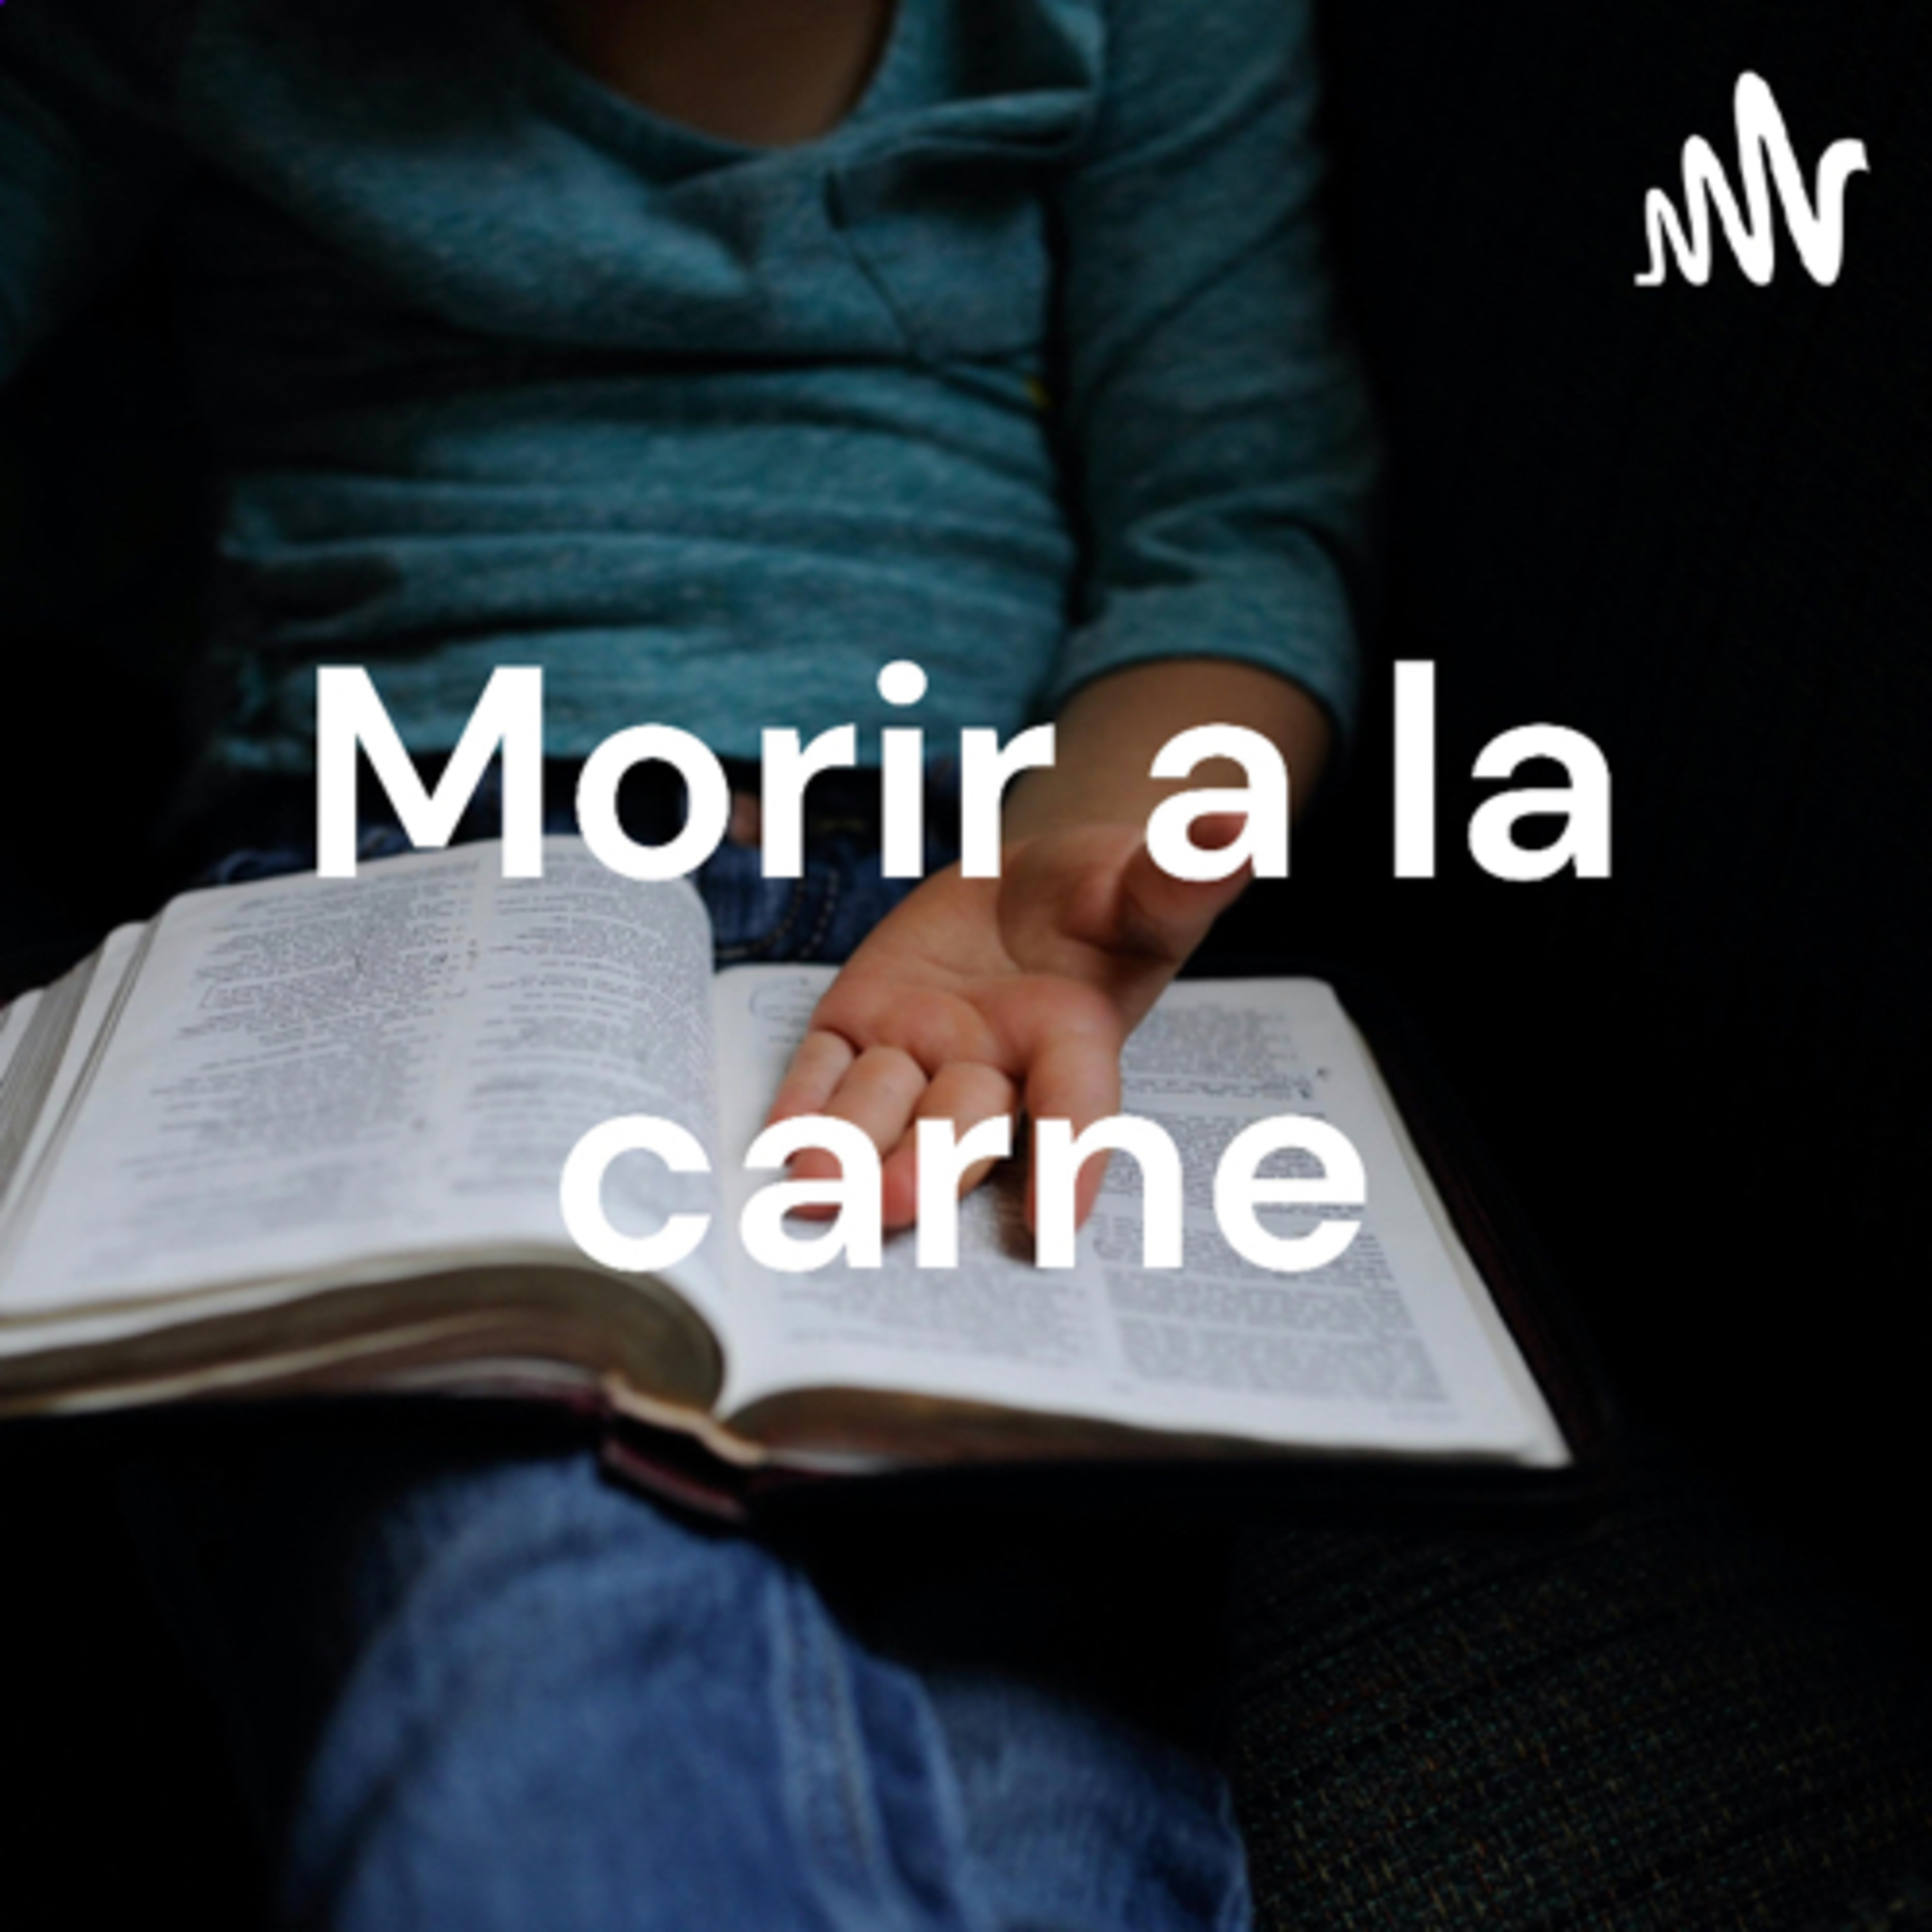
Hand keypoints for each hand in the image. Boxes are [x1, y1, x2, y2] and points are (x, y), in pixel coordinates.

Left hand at [764, 819, 1249, 1229]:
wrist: (1036, 891)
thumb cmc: (1106, 897)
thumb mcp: (1148, 878)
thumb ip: (1184, 870)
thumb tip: (1236, 830)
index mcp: (1073, 1039)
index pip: (1077, 1103)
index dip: (1070, 1157)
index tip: (1059, 1225)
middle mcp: (993, 1065)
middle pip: (963, 1124)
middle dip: (929, 1165)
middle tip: (891, 1207)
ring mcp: (922, 1051)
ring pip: (885, 1107)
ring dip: (851, 1150)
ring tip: (816, 1194)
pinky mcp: (861, 1026)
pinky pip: (825, 1068)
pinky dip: (801, 1104)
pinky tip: (776, 1144)